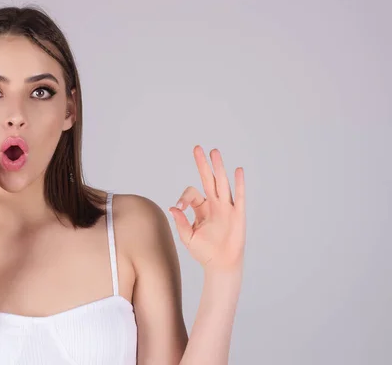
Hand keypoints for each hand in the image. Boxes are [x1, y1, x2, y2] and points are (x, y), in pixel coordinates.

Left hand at [169, 146, 245, 273]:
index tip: (179, 206)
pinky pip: (239, 196)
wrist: (220, 265)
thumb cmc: (204, 252)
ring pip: (222, 183)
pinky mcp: (237, 215)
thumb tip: (173, 207)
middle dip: (203, 164)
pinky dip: (239, 184)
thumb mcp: (188, 237)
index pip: (192, 193)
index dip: (184, 197)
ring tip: (214, 151)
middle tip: (197, 148)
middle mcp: (214, 204)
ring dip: (218, 167)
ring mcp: (227, 208)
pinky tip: (238, 170)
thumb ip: (181, 222)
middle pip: (208, 180)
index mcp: (202, 208)